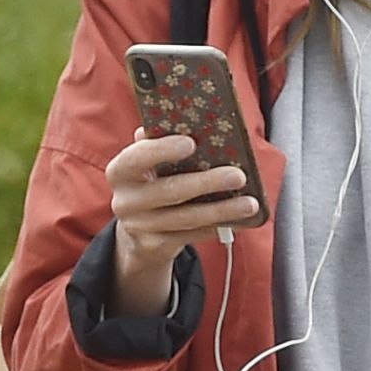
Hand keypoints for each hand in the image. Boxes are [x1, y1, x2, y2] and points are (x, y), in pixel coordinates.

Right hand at [105, 130, 259, 315]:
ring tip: (250, 204)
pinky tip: (239, 220)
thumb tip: (190, 124)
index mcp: (120, 171)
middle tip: (238, 176)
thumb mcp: (150, 163)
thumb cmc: (153, 182)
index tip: (191, 142)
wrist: (140, 230)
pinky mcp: (156, 246)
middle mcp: (125, 201)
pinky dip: (218, 226)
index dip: (162, 150)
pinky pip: (193, 235)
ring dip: (222, 210)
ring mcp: (139, 227)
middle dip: (207, 183)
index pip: (137, 157)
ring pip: (186, 218)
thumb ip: (161, 143)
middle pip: (169, 191)